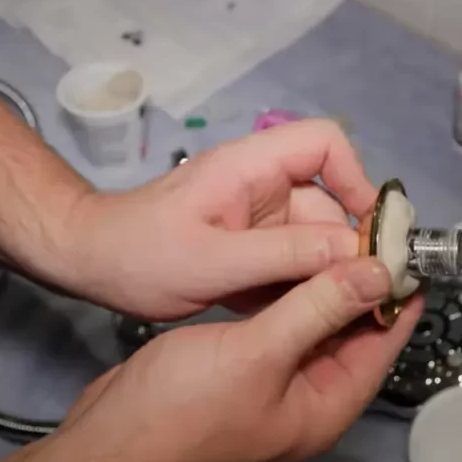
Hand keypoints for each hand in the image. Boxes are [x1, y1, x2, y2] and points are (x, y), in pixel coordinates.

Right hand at [52, 258, 422, 461]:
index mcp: (326, 406)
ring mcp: (273, 384)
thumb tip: (379, 272)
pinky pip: (282, 325)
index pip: (382, 345)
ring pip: (315, 326)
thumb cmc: (186, 404)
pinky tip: (289, 256)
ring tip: (337, 230)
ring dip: (326, 284)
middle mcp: (307, 397)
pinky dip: (290, 293)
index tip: (409, 249)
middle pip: (351, 334)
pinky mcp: (242, 369)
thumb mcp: (260, 352)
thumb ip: (319, 308)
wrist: (109, 438)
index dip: (399, 298)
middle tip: (370, 228)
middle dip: (362, 284)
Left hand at [63, 119, 377, 319]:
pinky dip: (299, 287)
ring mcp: (257, 216)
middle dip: (346, 249)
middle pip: (329, 203)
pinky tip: (296, 316)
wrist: (90, 265)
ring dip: (323, 276)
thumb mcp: (216, 260)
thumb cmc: (142, 255)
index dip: (357, 180)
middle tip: (363, 299)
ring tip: (330, 316)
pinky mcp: (250, 245)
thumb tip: (363, 257)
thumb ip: (289, 255)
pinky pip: (292, 261)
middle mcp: (263, 185)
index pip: (325, 144)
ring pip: (315, 240)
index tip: (370, 233)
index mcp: (252, 166)